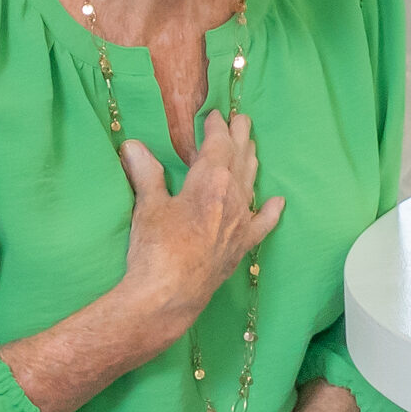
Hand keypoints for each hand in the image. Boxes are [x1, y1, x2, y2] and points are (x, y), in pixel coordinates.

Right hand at [116, 111, 283, 324]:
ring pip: (250, 184)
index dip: (216, 127)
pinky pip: (262, 224)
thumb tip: (133, 146)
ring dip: (250, 162)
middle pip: (239, 159)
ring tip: (252, 146)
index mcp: (210, 180)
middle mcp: (232, 197)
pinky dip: (269, 212)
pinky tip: (277, 202)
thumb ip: (145, 173)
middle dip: (239, 137)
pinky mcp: (241, 246)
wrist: (169, 297)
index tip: (214, 115)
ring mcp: (240, 222)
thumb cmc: (155, 248)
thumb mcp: (148, 205)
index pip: (218, 144)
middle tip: (242, 119)